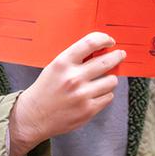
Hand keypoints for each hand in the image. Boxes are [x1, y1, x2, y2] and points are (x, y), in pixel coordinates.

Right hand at [9, 32, 124, 155]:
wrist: (34, 116)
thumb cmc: (45, 90)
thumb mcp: (54, 68)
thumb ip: (74, 59)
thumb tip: (100, 51)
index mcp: (63, 63)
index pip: (90, 43)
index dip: (104, 39)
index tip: (109, 41)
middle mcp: (73, 78)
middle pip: (106, 61)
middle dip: (117, 56)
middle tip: (120, 55)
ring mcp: (82, 95)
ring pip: (111, 80)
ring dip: (110, 79)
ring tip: (103, 80)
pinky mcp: (88, 110)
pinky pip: (108, 97)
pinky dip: (105, 94)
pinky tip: (96, 94)